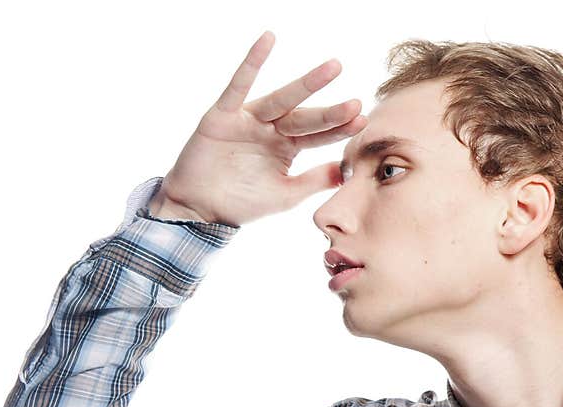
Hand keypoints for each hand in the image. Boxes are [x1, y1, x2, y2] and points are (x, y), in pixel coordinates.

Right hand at [149, 31, 366, 226]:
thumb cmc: (241, 203)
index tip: (363, 121)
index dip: (339, 129)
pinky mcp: (224, 115)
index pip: (319, 136)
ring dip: (307, 84)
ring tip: (334, 68)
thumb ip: (313, 181)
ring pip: (282, 100)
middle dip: (330, 112)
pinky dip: (252, 62)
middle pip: (306, 118)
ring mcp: (249, 120)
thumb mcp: (284, 195)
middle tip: (356, 103)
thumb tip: (347, 171)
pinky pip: (239, 84)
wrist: (200, 210)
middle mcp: (271, 130)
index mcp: (287, 148)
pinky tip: (268, 39)